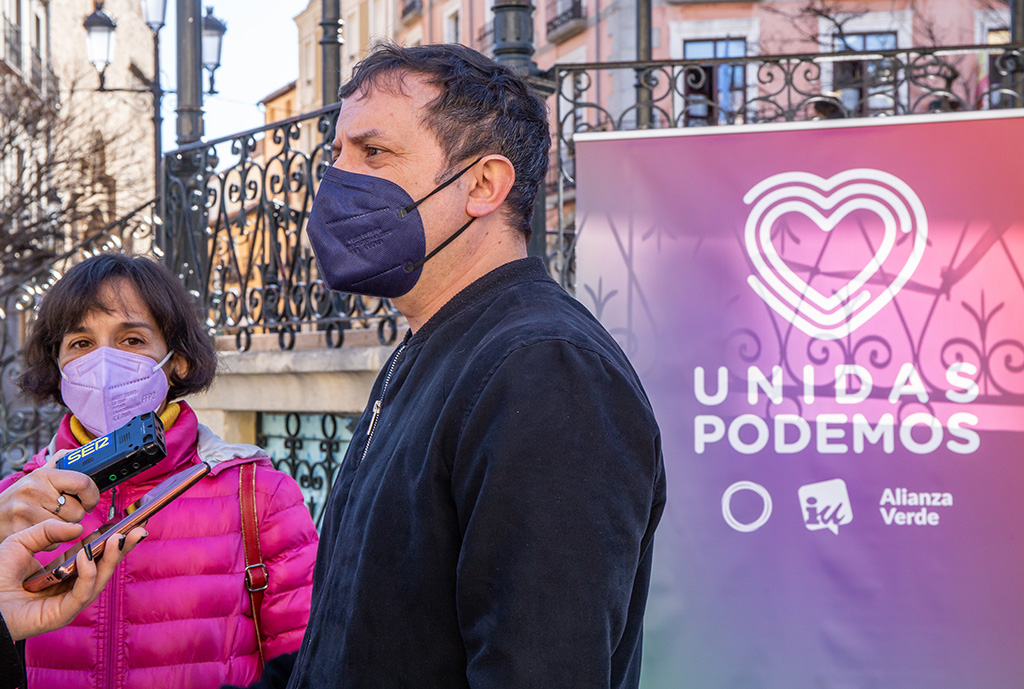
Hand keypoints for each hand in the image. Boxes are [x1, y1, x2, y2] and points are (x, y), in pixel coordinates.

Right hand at [0, 451, 100, 543]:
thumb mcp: (39, 476)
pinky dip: (52, 541)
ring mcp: (25, 512)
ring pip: (67, 528)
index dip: (92, 495)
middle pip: (77, 511)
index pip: (83, 483)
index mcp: (43, 475)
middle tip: (60, 512)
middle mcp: (33, 491)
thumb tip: (80, 453)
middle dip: (74, 515)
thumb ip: (61, 463)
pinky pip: (54, 542)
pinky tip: (39, 531)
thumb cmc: (21, 497)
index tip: (89, 502)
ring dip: (63, 528)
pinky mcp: (20, 532)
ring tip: (47, 520)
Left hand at [0, 519, 145, 640]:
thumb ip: (48, 531)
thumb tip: (78, 528)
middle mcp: (70, 588)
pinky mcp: (61, 615)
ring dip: (112, 558)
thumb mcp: (22, 542)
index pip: (97, 556)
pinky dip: (88, 574)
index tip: (129, 525)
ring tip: (119, 538)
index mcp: (65, 572)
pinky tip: (87, 556)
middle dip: (124, 549)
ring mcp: (68, 603)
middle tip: (138, 529)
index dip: (114, 542)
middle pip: (105, 568)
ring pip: (99, 581)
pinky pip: (82, 594)